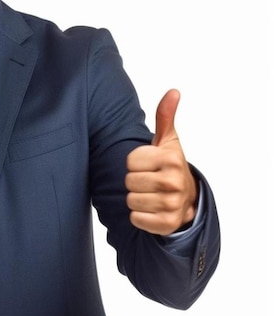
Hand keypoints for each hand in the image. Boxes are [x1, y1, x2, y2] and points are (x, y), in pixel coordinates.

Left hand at [125, 89, 197, 235]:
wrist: (188, 198)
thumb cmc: (169, 165)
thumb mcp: (167, 140)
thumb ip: (165, 116)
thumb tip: (173, 92)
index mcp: (171, 159)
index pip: (129, 162)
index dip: (134, 163)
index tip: (148, 164)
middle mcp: (174, 182)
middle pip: (128, 182)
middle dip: (134, 181)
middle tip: (149, 180)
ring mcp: (172, 205)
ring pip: (130, 200)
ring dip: (136, 198)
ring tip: (151, 194)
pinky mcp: (167, 224)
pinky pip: (135, 218)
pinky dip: (139, 216)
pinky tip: (152, 209)